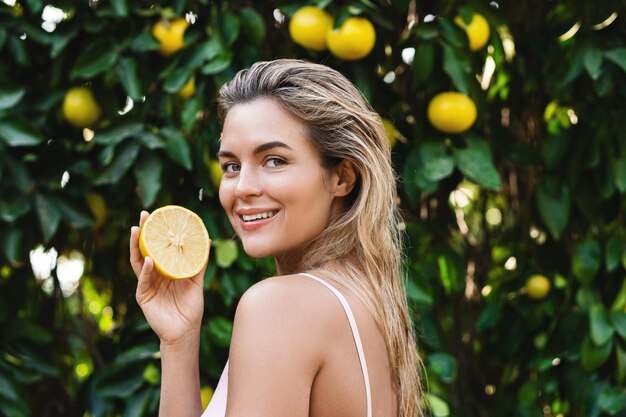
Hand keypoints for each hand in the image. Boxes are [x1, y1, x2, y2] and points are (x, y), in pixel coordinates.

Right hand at [130, 211, 206, 344]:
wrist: (186, 330)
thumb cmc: (190, 306)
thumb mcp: (196, 280)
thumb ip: (199, 262)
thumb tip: (206, 240)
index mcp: (163, 269)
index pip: (156, 246)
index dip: (155, 231)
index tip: (156, 214)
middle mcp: (152, 274)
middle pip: (144, 249)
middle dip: (142, 232)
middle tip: (143, 216)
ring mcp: (146, 284)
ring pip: (138, 262)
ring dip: (136, 246)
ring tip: (136, 231)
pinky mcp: (144, 296)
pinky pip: (143, 280)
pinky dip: (146, 270)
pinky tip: (148, 260)